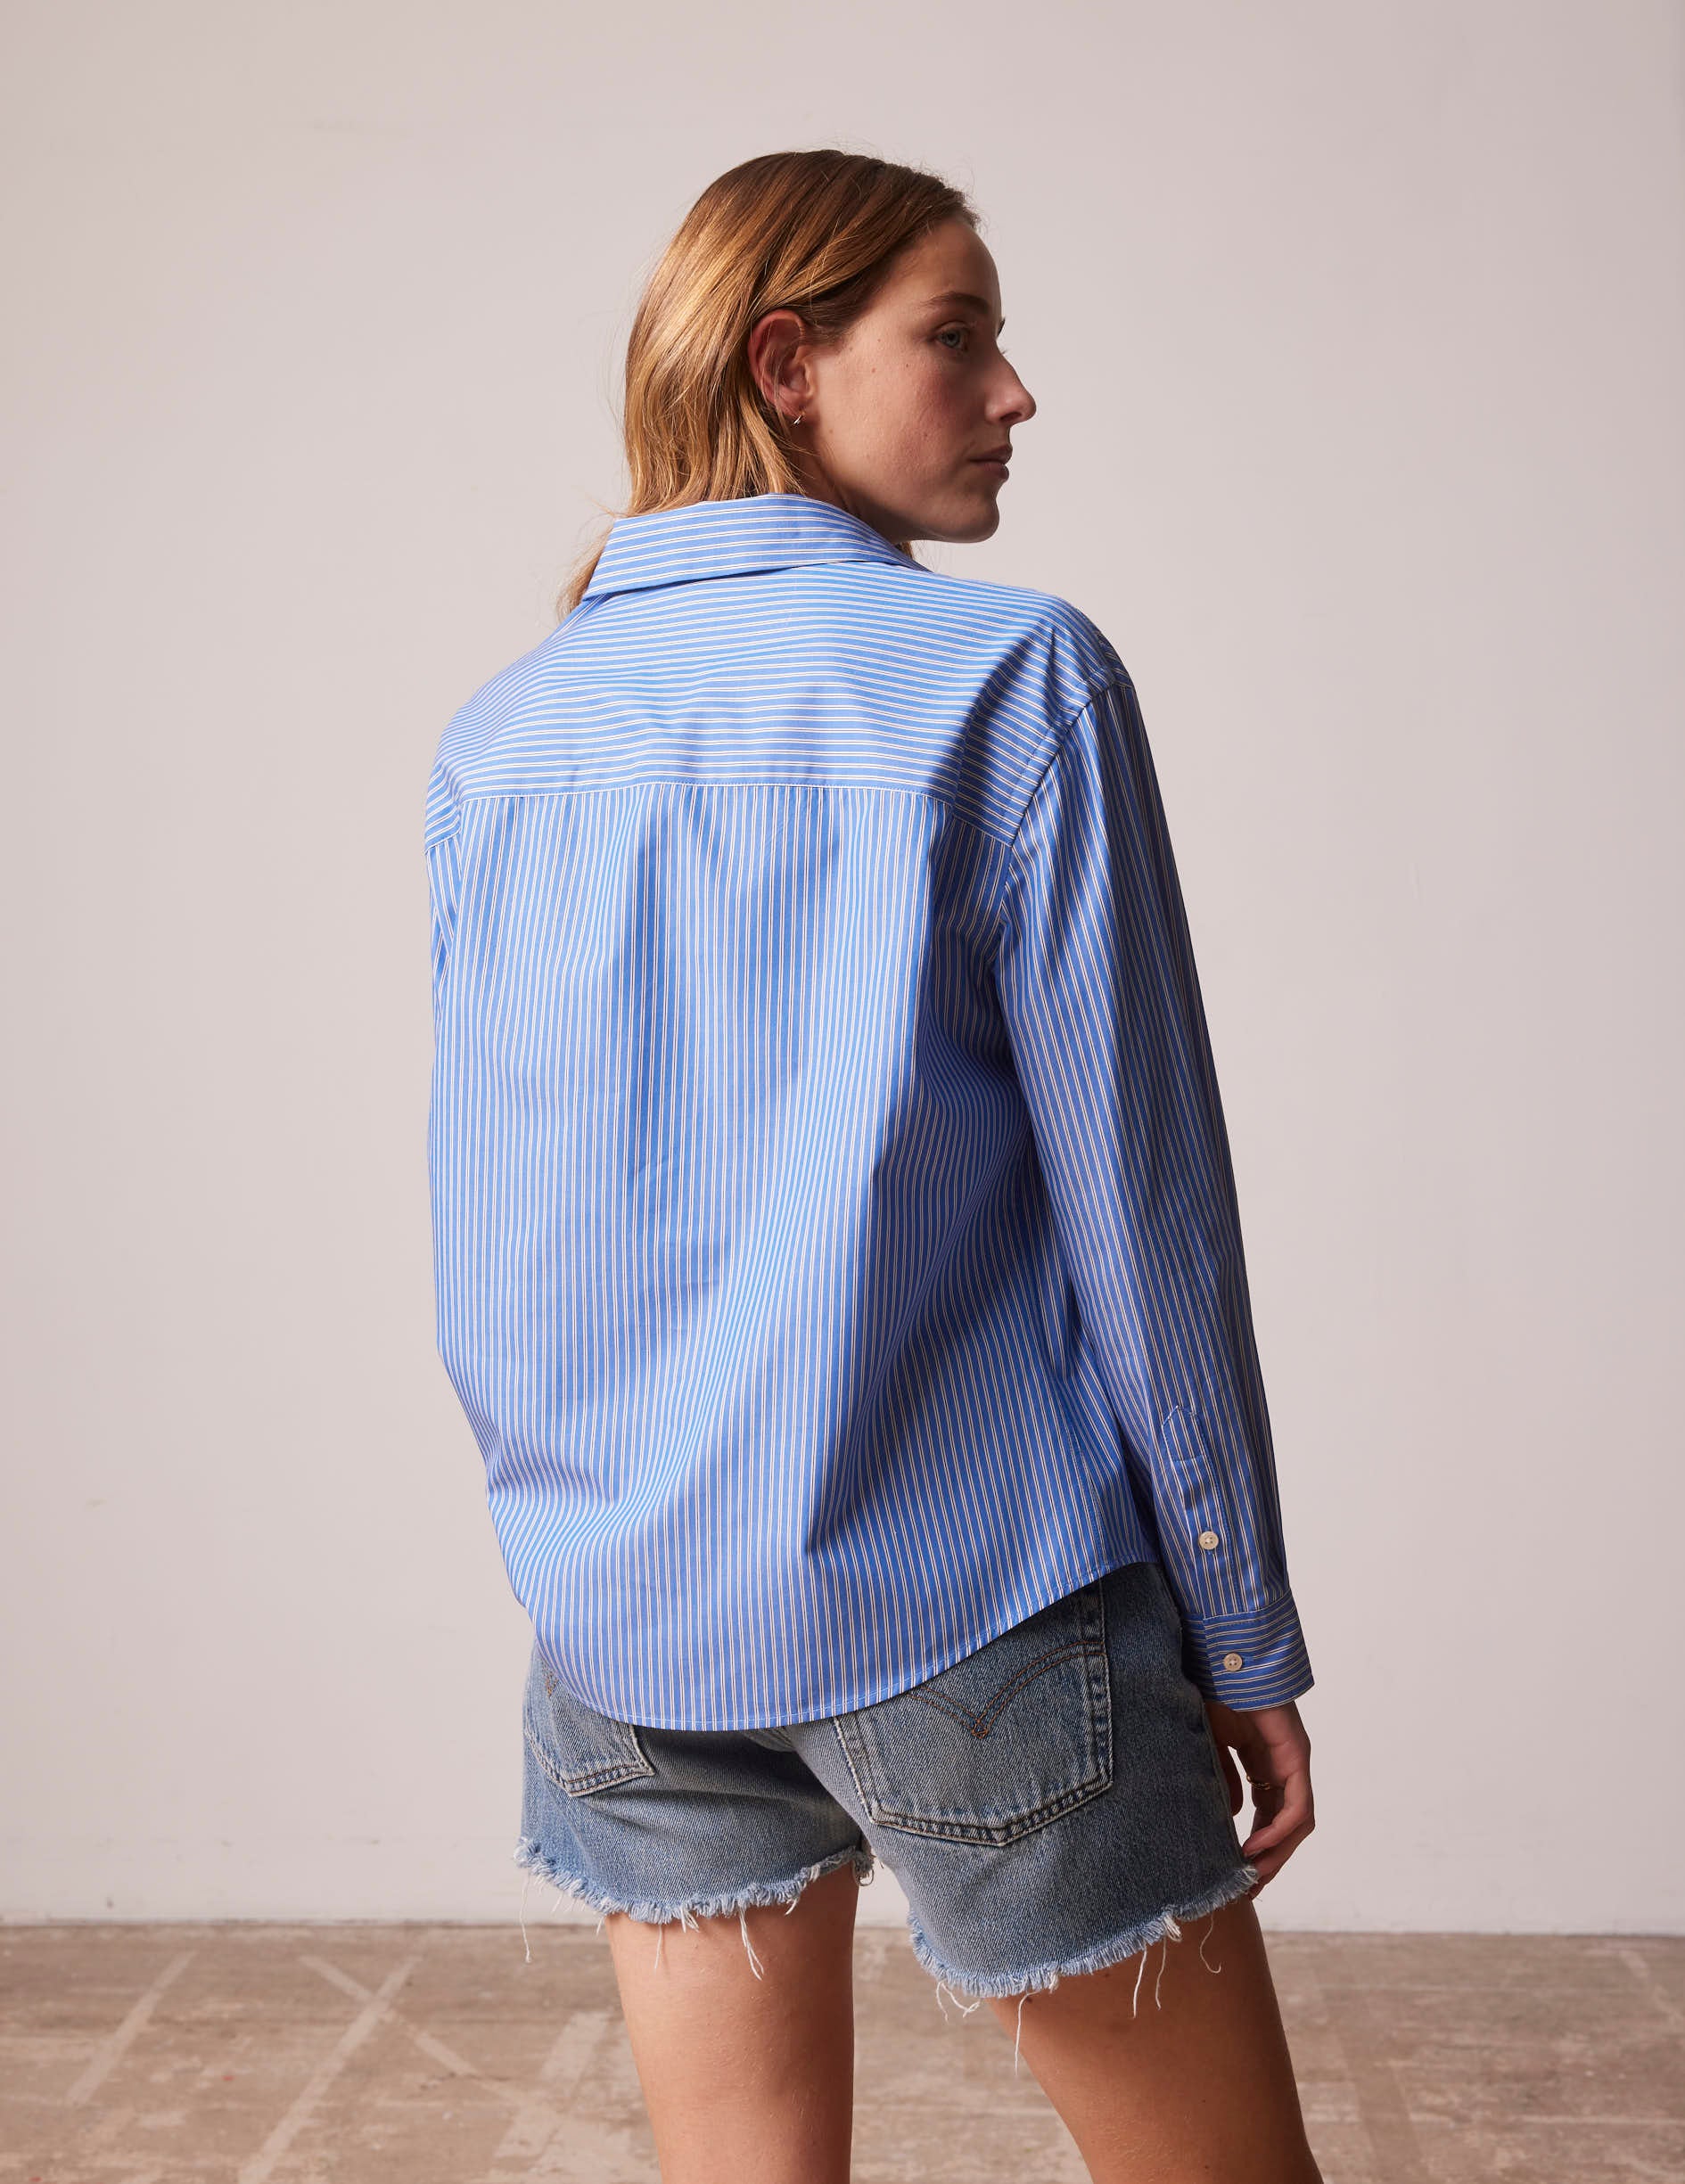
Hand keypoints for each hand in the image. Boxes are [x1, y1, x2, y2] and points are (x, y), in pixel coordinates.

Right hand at [1204, 1696, 1314, 1891]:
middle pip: (1285, 1825)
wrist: (1222, 1657)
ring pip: (1297, 1824)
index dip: (1254, 1847)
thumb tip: (1230, 1818)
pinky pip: (1297, 1808)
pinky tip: (1255, 1846)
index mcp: (1263, 1762)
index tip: (1235, 1873)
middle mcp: (1283, 1766)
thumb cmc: (1213, 1692)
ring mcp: (1293, 1762)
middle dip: (1268, 1860)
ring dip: (1276, 1854)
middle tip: (1247, 1889)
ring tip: (1252, 1876)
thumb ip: (1222, 1780)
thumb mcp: (1211, 1747)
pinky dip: (1278, 1831)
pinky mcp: (1296, 1757)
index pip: (1266, 1816)